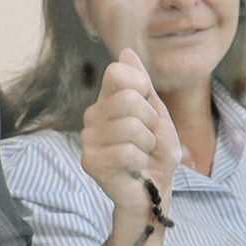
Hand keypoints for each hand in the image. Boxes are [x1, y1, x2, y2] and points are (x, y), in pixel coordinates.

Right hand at [81, 49, 181, 217]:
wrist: (152, 194)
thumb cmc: (156, 156)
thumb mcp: (158, 116)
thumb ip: (144, 87)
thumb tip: (126, 52)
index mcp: (107, 100)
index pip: (117, 72)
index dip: (141, 86)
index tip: (147, 108)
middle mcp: (93, 115)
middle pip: (130, 99)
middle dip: (151, 122)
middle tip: (148, 139)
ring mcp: (88, 138)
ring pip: (131, 127)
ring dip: (148, 145)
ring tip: (141, 155)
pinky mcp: (90, 162)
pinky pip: (127, 152)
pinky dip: (141, 162)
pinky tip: (133, 168)